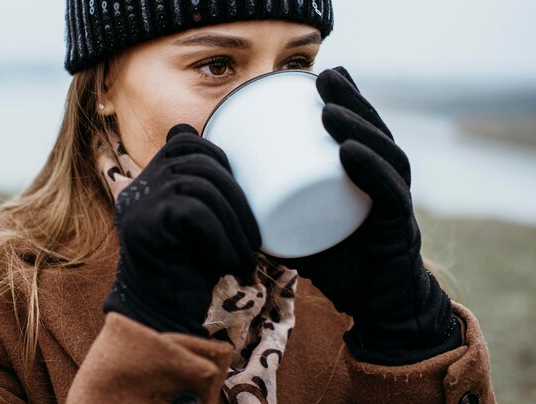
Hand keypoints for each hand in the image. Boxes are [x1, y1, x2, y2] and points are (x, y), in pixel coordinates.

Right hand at [103, 124, 260, 336]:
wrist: (162, 317)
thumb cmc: (190, 270)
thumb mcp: (203, 226)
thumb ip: (209, 194)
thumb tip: (246, 166)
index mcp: (150, 181)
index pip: (182, 140)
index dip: (216, 154)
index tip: (238, 190)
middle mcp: (138, 186)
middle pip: (199, 163)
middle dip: (237, 197)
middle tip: (253, 239)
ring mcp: (137, 203)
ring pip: (202, 187)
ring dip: (235, 223)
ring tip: (245, 255)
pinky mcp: (144, 225)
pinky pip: (195, 213)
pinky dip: (221, 238)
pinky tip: (228, 263)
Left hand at [279, 68, 460, 364]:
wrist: (373, 305)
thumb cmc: (338, 263)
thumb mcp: (297, 231)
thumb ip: (271, 213)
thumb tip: (229, 195)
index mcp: (366, 177)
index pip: (360, 130)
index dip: (345, 100)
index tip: (315, 76)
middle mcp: (386, 183)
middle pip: (374, 132)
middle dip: (351, 100)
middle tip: (324, 76)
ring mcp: (394, 203)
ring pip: (385, 154)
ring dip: (359, 127)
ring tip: (329, 108)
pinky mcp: (398, 227)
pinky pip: (390, 193)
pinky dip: (371, 170)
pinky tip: (348, 150)